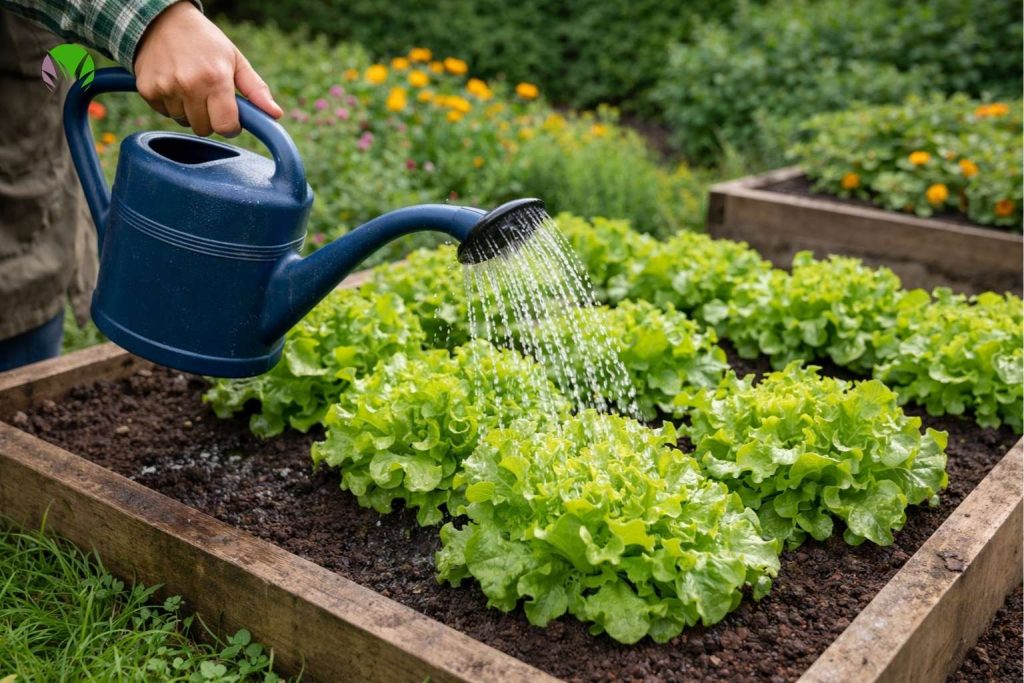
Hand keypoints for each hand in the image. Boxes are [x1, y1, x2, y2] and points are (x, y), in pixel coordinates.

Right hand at [133, 1, 282, 136]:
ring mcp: (166, 87)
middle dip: (210, 119)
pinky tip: (173, 84)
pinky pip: (164, 114)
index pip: (225, 126)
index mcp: (216, 78)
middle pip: (204, 129)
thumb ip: (256, 89)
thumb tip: (276, 114)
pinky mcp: (147, 90)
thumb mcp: (235, 60)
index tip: (230, 118)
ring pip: (184, 122)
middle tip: (208, 97)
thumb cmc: (205, 41)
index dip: (230, 126)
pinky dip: (170, 104)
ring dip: (189, 111)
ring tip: (189, 86)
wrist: (161, 20)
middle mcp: (190, 85)